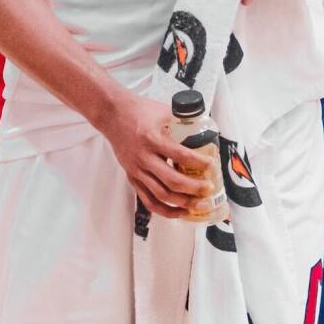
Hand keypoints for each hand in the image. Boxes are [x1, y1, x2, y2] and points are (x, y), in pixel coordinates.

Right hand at [98, 92, 215, 217]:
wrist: (112, 115)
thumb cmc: (139, 111)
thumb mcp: (164, 111)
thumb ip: (184, 122)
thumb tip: (206, 129)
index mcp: (153, 139)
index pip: (181, 155)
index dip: (199, 162)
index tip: (211, 165)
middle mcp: (144, 158)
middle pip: (172, 181)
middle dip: (194, 188)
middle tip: (209, 189)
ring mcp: (136, 170)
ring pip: (161, 195)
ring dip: (182, 203)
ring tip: (199, 205)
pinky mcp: (132, 177)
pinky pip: (148, 200)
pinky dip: (165, 210)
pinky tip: (179, 212)